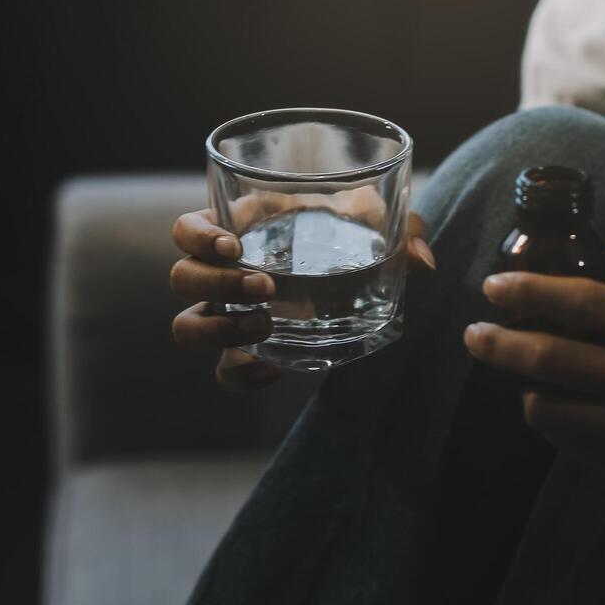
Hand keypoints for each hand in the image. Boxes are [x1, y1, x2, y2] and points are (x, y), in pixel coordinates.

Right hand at [170, 206, 435, 392]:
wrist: (360, 287)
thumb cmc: (354, 240)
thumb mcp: (380, 228)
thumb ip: (404, 231)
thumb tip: (422, 260)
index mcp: (240, 230)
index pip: (187, 230)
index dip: (198, 237)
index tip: (234, 245)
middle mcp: (223, 274)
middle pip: (182, 278)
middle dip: (217, 284)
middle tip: (267, 289)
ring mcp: (228, 317)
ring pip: (185, 326)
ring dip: (217, 329)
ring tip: (265, 326)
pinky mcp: (244, 353)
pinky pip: (223, 373)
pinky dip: (241, 376)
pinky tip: (274, 372)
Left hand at [463, 254, 604, 505]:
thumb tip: (571, 243)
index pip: (589, 302)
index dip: (532, 291)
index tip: (493, 286)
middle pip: (558, 359)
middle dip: (504, 344)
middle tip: (474, 334)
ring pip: (555, 409)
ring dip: (525, 388)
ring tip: (521, 374)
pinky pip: (569, 443)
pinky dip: (551, 422)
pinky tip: (555, 408)